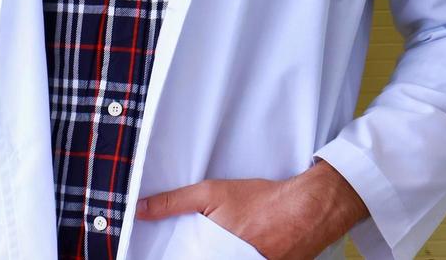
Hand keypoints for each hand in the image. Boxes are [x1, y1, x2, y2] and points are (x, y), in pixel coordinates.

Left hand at [133, 161, 366, 259]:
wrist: (306, 212)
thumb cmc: (260, 201)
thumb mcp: (210, 193)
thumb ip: (172, 203)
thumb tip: (139, 209)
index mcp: (212, 256)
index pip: (183, 259)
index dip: (177, 255)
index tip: (152, 256)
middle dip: (194, 253)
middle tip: (205, 239)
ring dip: (213, 254)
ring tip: (220, 242)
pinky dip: (231, 255)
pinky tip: (233, 247)